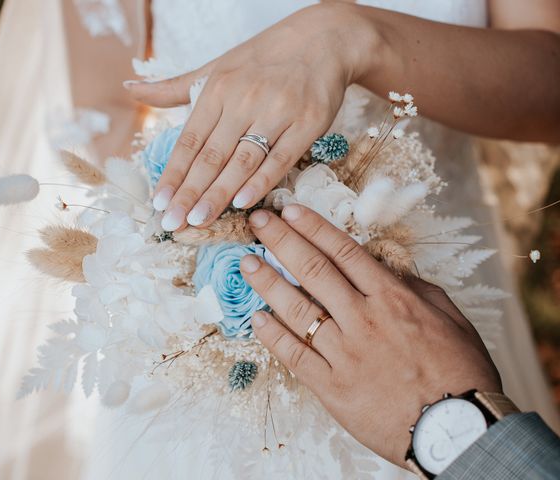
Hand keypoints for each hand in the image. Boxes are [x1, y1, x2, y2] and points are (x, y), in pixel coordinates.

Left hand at [126, 3, 378, 230]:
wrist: (324, 39)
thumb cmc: (265, 58)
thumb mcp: (217, 66)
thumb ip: (175, 87)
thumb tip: (130, 87)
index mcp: (217, 89)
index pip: (189, 141)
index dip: (173, 174)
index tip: (159, 203)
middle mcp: (244, 100)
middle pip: (211, 156)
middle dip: (189, 193)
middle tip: (172, 222)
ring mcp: (277, 112)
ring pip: (242, 161)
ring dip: (218, 194)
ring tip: (198, 220)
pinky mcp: (307, 123)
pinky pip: (281, 159)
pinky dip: (261, 181)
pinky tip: (242, 203)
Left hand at [239, 205, 500, 466]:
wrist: (458, 430)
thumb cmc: (459, 373)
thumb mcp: (451, 319)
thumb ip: (416, 290)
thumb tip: (388, 269)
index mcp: (392, 299)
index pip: (344, 252)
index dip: (313, 228)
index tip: (290, 211)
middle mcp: (363, 319)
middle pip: (314, 271)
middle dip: (282, 241)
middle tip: (258, 223)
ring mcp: (344, 353)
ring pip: (297, 309)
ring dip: (268, 283)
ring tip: (247, 263)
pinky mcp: (332, 387)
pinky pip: (295, 356)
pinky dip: (272, 336)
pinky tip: (255, 318)